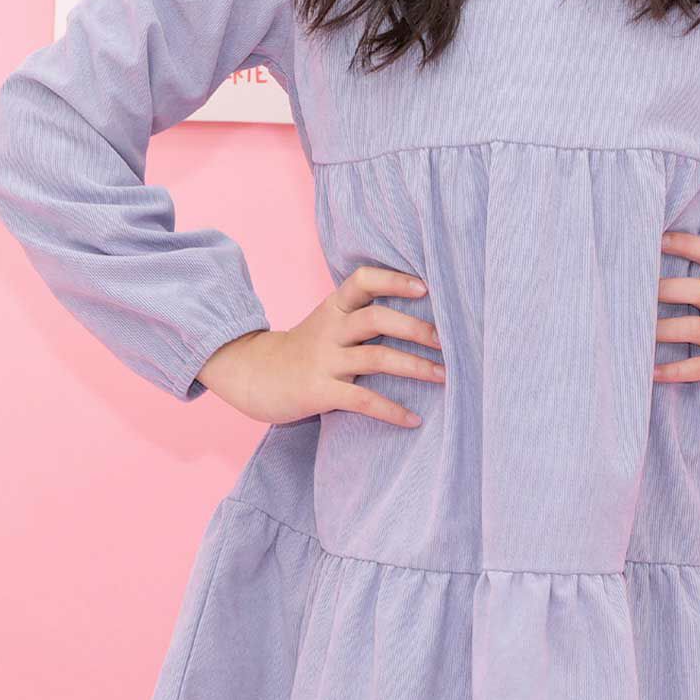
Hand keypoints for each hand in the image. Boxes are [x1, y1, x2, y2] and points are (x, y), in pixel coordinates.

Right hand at [195, 265, 444, 427]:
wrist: (252, 375)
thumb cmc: (302, 350)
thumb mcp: (327, 323)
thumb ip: (361, 317)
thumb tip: (418, 317)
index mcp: (334, 307)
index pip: (363, 280)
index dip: (394, 280)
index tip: (425, 287)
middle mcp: (330, 329)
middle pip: (377, 318)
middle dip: (416, 328)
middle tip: (448, 340)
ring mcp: (324, 360)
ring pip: (376, 357)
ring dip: (415, 367)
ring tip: (445, 376)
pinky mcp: (320, 391)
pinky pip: (362, 399)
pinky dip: (391, 410)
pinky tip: (413, 420)